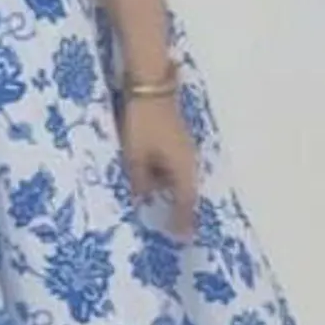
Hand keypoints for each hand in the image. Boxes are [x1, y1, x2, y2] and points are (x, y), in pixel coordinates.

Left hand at [120, 93, 196, 237]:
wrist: (151, 87)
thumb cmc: (143, 124)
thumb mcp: (135, 157)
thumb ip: (140, 181)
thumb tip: (144, 199)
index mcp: (182, 168)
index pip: (186, 202)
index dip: (183, 220)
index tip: (181, 237)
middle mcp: (189, 160)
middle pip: (185, 190)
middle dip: (179, 208)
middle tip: (171, 226)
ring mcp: (183, 147)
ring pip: (177, 176)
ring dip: (169, 190)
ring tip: (157, 204)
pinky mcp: (175, 137)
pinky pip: (171, 164)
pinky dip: (162, 175)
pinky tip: (149, 178)